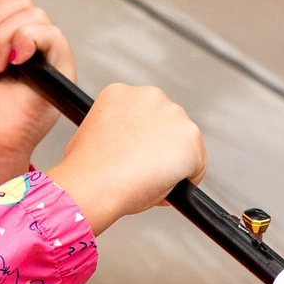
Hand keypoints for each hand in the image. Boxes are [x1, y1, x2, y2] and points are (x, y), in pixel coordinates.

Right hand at [47, 84, 204, 235]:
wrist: (93, 184)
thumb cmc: (86, 170)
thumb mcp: (89, 137)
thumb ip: (112, 133)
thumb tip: (119, 149)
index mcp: (122, 93)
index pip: (145, 115)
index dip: (141, 141)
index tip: (135, 158)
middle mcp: (150, 96)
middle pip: (167, 126)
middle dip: (160, 149)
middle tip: (144, 174)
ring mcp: (173, 114)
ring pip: (185, 145)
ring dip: (174, 163)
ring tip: (150, 183)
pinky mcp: (190, 137)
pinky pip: (197, 164)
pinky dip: (187, 180)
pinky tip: (167, 190)